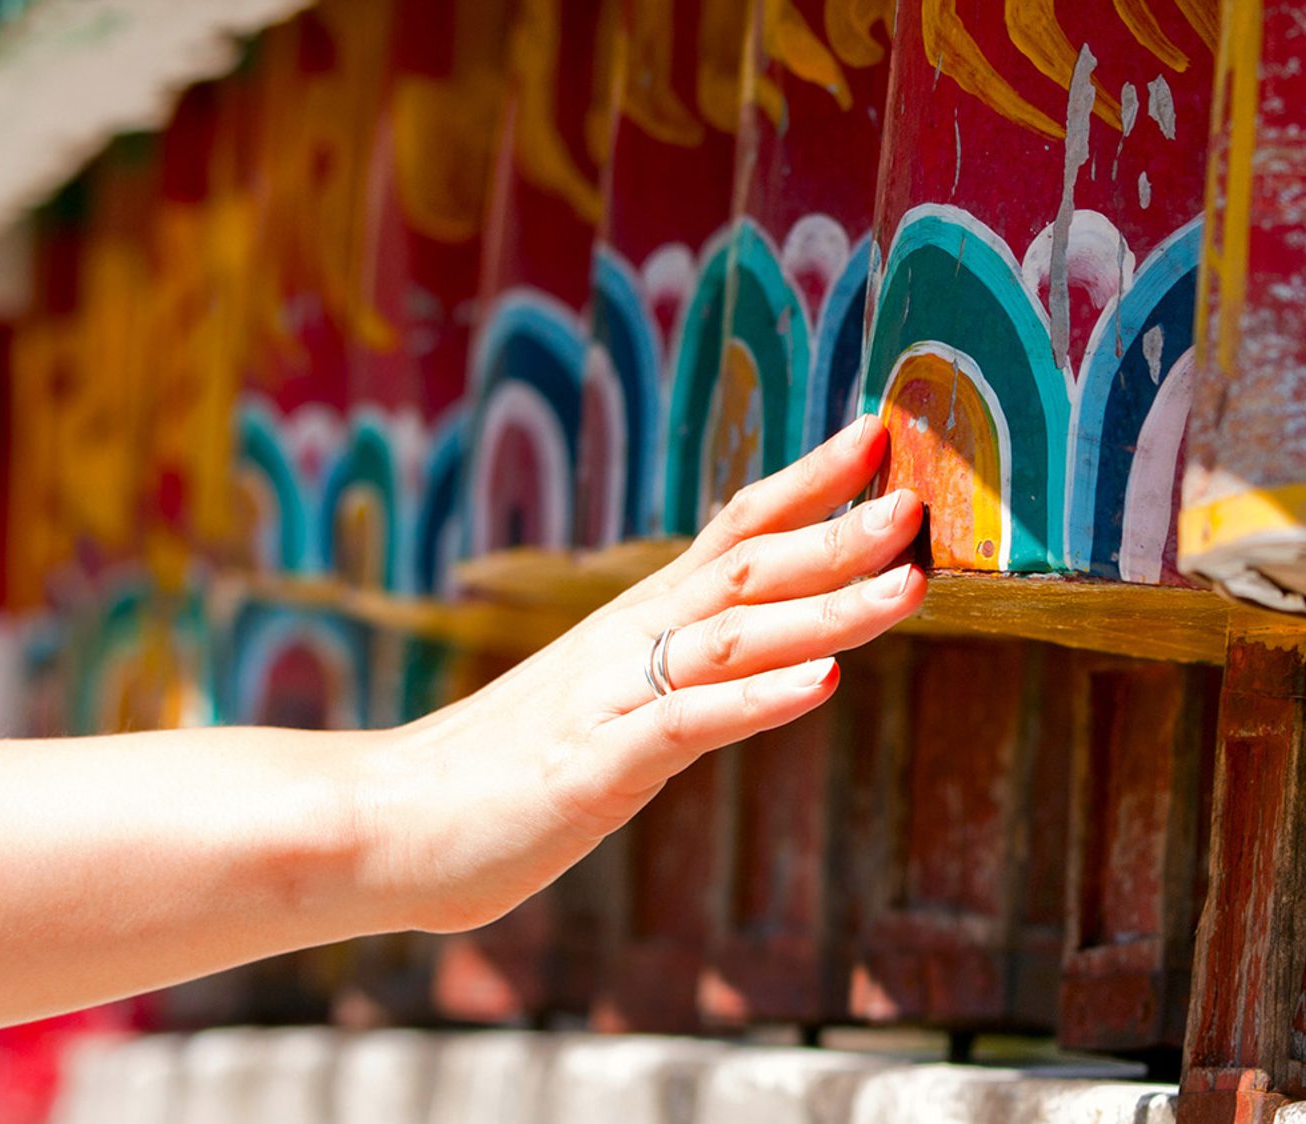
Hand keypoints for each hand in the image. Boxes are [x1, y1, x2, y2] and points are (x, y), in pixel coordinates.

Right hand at [351, 415, 923, 932]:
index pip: (732, 528)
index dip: (807, 482)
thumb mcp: (604, 701)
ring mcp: (613, 700)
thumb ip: (675, 670)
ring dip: (827, 607)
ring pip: (735, 635)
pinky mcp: (596, 768)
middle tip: (921, 500)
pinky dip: (758, 701)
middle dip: (839, 532)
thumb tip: (756, 648)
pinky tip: (824, 684)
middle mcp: (630, 643)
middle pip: (748, 568)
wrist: (384, 821)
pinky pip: (689, 723)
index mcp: (635, 622)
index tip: (879, 436)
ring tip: (907, 583)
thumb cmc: (499, 769)